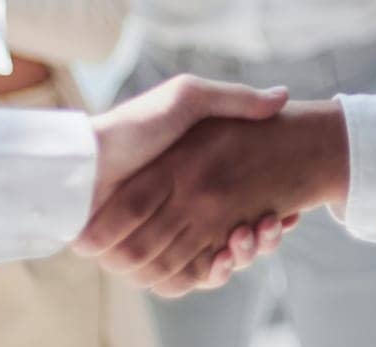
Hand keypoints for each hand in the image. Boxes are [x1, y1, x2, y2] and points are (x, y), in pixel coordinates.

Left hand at [89, 76, 295, 289]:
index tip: (290, 213)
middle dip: (262, 237)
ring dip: (244, 253)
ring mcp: (166, 237)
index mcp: (197, 181)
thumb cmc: (135, 126)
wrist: (85, 163)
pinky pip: (188, 279)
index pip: (247, 206)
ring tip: (252, 237)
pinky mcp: (149, 260)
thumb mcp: (189, 99)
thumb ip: (234, 100)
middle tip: (276, 226)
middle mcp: (184, 211)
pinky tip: (226, 258)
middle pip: (239, 239)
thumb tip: (283, 96)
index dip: (271, 215)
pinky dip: (211, 273)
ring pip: (219, 261)